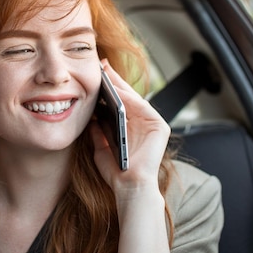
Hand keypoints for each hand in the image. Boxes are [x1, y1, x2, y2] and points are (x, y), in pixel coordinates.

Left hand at [89, 59, 170, 196]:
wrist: (129, 187)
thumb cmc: (115, 172)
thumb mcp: (100, 148)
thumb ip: (97, 133)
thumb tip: (91, 118)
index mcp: (130, 128)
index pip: (119, 103)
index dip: (109, 88)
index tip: (96, 74)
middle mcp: (143, 124)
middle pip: (128, 97)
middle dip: (115, 80)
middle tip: (102, 64)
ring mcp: (153, 125)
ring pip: (135, 99)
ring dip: (121, 85)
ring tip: (107, 72)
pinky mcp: (160, 128)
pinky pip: (143, 108)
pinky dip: (131, 98)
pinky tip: (118, 89)